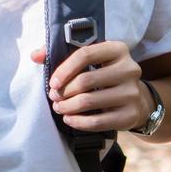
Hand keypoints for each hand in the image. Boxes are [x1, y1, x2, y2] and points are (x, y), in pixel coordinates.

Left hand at [29, 42, 149, 133]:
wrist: (136, 99)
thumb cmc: (103, 75)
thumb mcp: (89, 60)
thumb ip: (59, 53)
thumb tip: (35, 56)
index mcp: (117, 49)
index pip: (85, 54)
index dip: (64, 69)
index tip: (52, 82)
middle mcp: (129, 69)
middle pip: (85, 80)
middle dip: (64, 91)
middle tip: (53, 97)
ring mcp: (132, 93)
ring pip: (89, 101)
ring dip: (67, 107)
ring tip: (59, 108)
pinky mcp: (130, 114)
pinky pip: (98, 121)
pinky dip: (78, 122)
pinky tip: (69, 119)